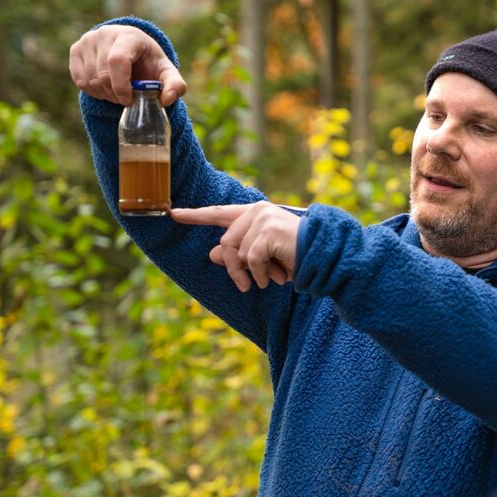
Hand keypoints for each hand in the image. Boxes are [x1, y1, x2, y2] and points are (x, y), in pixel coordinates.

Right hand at [69, 25, 186, 105]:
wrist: (131, 50)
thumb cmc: (149, 63)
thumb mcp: (166, 73)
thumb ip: (175, 85)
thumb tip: (167, 100)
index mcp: (129, 35)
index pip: (117, 61)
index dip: (122, 86)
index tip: (129, 100)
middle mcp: (106, 33)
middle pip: (103, 74)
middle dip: (114, 94)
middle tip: (125, 99)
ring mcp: (88, 40)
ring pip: (90, 79)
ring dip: (104, 94)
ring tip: (117, 93)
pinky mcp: (76, 48)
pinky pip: (79, 79)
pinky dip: (92, 91)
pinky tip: (104, 88)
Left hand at [170, 202, 300, 291]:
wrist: (323, 256)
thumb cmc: (295, 256)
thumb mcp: (262, 258)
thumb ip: (238, 253)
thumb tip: (212, 255)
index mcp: (254, 213)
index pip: (218, 213)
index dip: (195, 215)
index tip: (173, 214)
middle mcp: (256, 211)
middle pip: (225, 243)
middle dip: (233, 269)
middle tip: (246, 285)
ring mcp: (262, 219)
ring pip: (236, 253)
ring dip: (251, 273)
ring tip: (270, 278)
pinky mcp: (268, 232)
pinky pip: (251, 259)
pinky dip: (260, 274)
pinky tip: (276, 277)